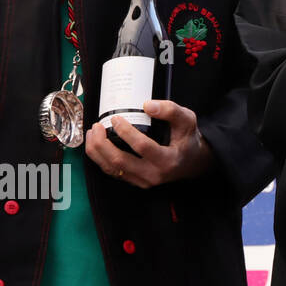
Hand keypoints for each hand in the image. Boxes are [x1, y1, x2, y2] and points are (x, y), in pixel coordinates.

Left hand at [85, 100, 213, 187]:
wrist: (192, 162)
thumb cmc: (188, 140)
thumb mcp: (187, 120)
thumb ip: (171, 111)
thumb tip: (147, 105)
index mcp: (167, 160)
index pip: (142, 147)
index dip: (126, 132)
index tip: (116, 118)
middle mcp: (153, 174)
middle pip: (119, 161)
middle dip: (102, 143)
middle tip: (97, 126)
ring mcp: (142, 181)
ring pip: (111, 169)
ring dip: (97, 151)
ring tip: (93, 134)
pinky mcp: (135, 181)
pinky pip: (112, 171)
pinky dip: (100, 158)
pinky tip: (97, 145)